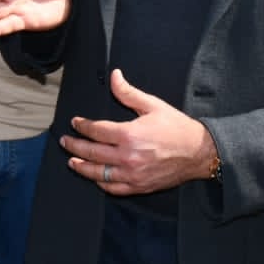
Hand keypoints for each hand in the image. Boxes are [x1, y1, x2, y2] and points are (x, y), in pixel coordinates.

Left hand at [60, 69, 217, 194]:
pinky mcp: (139, 186)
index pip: (96, 131)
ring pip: (99, 173)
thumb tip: (113, 75)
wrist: (199, 152)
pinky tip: (95, 178)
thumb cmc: (177, 127)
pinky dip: (102, 183)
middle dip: (74, 146)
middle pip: (91, 153)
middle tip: (64, 141)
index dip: (83, 126)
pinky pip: (114, 188)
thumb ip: (128, 93)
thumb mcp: (152, 105)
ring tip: (71, 161)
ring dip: (82, 167)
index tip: (75, 122)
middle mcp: (128, 157)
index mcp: (129, 135)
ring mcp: (133, 174)